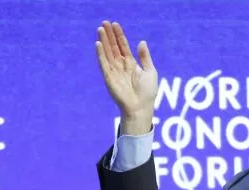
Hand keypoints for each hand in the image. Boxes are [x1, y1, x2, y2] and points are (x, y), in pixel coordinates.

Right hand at [95, 20, 157, 134]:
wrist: (141, 107)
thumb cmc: (147, 93)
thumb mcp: (150, 71)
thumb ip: (145, 57)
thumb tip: (141, 42)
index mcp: (130, 64)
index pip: (123, 46)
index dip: (119, 36)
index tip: (115, 24)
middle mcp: (121, 66)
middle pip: (113, 47)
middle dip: (109, 35)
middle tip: (105, 22)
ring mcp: (114, 72)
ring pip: (107, 53)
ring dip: (103, 41)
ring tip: (100, 29)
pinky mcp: (109, 78)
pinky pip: (103, 64)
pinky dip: (100, 54)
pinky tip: (98, 44)